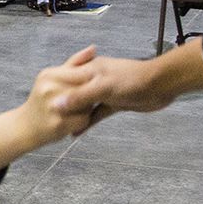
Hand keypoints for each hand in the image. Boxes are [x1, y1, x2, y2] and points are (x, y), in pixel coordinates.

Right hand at [14, 46, 98, 147]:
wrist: (24, 127)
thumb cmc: (42, 100)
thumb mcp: (53, 77)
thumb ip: (74, 63)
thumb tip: (94, 48)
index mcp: (49, 75)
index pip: (82, 72)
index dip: (91, 80)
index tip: (93, 84)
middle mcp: (49, 89)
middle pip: (86, 89)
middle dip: (90, 94)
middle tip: (86, 99)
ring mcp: (53, 108)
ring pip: (87, 105)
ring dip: (88, 109)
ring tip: (77, 110)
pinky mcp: (58, 125)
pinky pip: (83, 121)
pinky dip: (83, 122)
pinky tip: (74, 121)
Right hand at [48, 42, 202, 123]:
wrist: (161, 85)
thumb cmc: (131, 81)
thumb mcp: (103, 87)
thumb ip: (80, 96)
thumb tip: (56, 105)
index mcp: (89, 70)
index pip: (65, 78)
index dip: (54, 91)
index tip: (41, 106)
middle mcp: (94, 79)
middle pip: (73, 92)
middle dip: (62, 105)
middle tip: (47, 120)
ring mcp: (104, 92)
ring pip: (84, 104)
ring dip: (75, 115)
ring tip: (59, 129)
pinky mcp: (114, 104)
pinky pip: (97, 114)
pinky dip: (88, 122)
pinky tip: (77, 133)